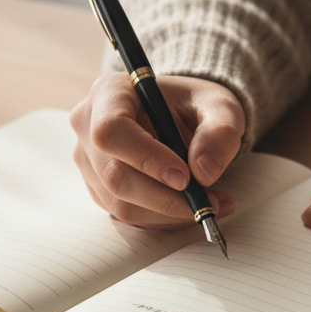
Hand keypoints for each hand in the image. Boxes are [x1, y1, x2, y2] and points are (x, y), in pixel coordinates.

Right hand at [70, 74, 244, 228]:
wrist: (186, 115)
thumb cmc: (197, 104)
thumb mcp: (221, 106)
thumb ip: (220, 131)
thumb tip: (204, 171)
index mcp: (109, 93)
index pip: (111, 131)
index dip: (146, 158)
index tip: (184, 176)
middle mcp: (88, 126)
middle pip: (115, 175)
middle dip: (165, 197)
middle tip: (209, 201)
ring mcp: (90, 161)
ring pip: (121, 203)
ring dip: (170, 213)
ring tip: (212, 204)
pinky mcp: (100, 188)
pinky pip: (128, 213)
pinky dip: (165, 218)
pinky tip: (195, 206)